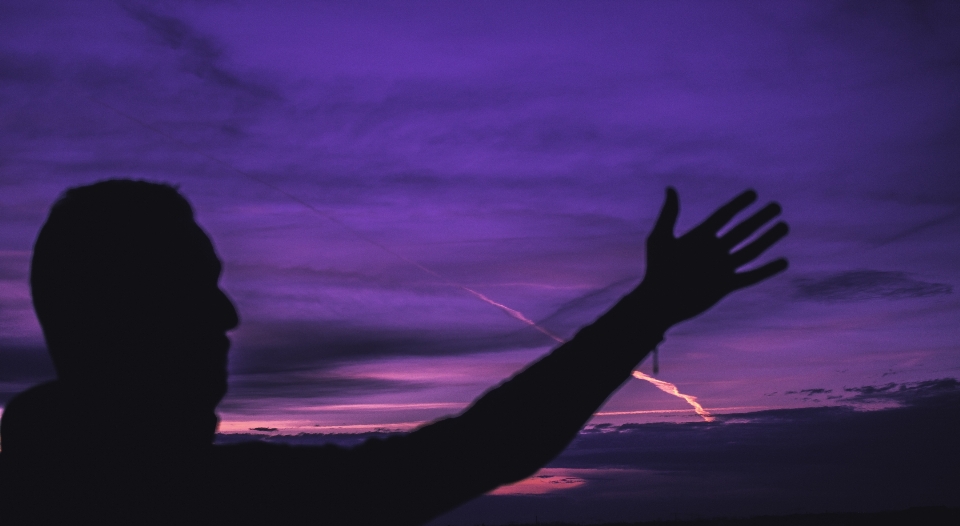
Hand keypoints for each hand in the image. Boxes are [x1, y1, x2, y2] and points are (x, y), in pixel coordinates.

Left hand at [641, 187, 787, 325]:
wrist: (658, 302)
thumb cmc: (655, 270)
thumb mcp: (660, 239)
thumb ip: (668, 214)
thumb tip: (671, 189)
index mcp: (699, 237)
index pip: (724, 216)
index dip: (738, 204)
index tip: (753, 194)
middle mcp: (713, 250)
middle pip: (741, 230)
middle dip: (759, 219)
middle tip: (776, 206)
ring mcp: (721, 268)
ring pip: (750, 250)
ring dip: (767, 239)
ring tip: (783, 226)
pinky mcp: (726, 285)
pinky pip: (751, 276)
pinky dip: (767, 270)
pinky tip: (783, 262)